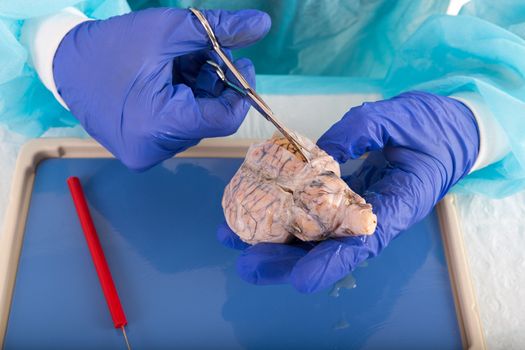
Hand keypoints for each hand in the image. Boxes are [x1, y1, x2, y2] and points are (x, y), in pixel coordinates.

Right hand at [53, 8, 269, 169]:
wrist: (64, 65)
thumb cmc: (112, 46)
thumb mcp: (168, 30)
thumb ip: (218, 29)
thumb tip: (262, 25)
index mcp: (158, 124)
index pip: (223, 119)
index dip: (240, 91)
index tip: (241, 64)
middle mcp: (153, 149)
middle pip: (208, 119)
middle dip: (214, 86)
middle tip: (202, 55)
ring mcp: (146, 154)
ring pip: (195, 124)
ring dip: (198, 92)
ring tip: (178, 65)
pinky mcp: (141, 152)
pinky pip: (178, 129)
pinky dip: (182, 103)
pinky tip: (168, 81)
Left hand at [218, 91, 479, 292]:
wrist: (446, 131)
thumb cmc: (429, 126)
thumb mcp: (397, 118)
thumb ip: (356, 132)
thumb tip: (314, 153)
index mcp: (399, 204)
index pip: (363, 243)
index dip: (331, 263)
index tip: (300, 279)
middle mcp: (374, 216)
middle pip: (329, 249)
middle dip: (288, 260)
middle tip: (248, 264)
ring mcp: (357, 209)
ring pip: (317, 235)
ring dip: (277, 242)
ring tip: (234, 240)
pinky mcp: (345, 199)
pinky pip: (315, 214)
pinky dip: (285, 216)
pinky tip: (254, 213)